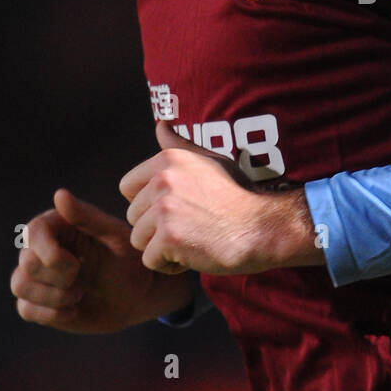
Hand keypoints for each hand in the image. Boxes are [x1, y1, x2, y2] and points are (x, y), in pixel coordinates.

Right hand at [10, 189, 195, 333]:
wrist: (137, 296)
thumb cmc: (128, 259)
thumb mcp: (114, 235)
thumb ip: (86, 216)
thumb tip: (59, 194)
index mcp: (57, 225)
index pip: (32, 232)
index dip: (49, 252)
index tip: (77, 265)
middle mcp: (41, 248)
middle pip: (26, 262)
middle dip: (58, 276)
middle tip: (83, 277)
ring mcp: (38, 276)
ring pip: (19, 285)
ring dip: (53, 296)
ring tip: (79, 294)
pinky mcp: (38, 303)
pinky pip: (25, 309)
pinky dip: (51, 313)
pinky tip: (74, 310)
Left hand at [119, 121, 322, 276]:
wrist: (262, 227)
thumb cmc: (238, 197)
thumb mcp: (211, 161)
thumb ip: (179, 147)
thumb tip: (160, 125)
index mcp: (168, 160)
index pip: (127, 187)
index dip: (148, 204)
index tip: (177, 208)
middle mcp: (162, 179)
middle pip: (133, 217)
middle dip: (156, 228)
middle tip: (191, 226)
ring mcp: (164, 208)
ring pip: (138, 240)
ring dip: (162, 248)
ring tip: (192, 240)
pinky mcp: (169, 236)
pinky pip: (150, 260)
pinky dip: (170, 265)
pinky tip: (194, 254)